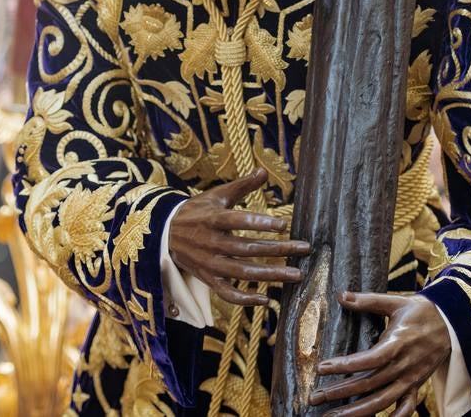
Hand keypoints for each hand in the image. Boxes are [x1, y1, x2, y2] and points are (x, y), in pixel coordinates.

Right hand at [168, 168, 307, 306]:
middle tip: (304, 248)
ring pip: (242, 272)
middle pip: (247, 248)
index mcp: (212, 218)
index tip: (283, 224)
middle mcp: (211, 242)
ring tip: (296, 274)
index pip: (238, 220)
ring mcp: (209, 263)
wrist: (166, 232)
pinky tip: (266, 299)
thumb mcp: (217, 195)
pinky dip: (245, 299)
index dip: (259, 223)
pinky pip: (227, 293)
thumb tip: (263, 170)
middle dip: (278, 249)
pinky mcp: (207, 279)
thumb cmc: (197, 211)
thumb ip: (242, 186)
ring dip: (271, 275)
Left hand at [310, 292, 451, 416]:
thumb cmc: (421, 311)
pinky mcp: (417, 385)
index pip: (369, 360)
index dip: (345, 366)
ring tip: (332, 416)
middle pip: (369, 384)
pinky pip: (406, 408)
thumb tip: (340, 295)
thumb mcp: (395, 302)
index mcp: (398, 344)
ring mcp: (411, 379)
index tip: (321, 368)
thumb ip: (367, 300)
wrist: (452, 323)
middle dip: (340, 392)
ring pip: (382, 401)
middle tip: (314, 397)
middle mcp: (404, 366)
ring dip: (357, 412)